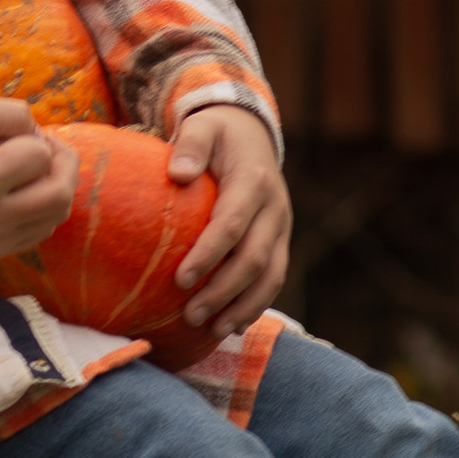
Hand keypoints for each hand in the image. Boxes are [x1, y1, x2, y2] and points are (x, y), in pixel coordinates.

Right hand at [0, 99, 75, 262]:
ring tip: (30, 167)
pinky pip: (44, 228)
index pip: (41, 156)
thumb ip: (14, 113)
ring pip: (58, 213)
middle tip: (45, 146)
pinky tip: (24, 190)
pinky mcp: (0, 249)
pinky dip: (44, 206)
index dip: (32, 136)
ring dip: (56, 184)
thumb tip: (46, 139)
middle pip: (61, 195)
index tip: (6, 136)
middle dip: (63, 163)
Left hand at [165, 104, 291, 336]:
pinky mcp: (279, 241)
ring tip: (214, 331)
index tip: (180, 279)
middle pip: (253, 258)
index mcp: (253, 181)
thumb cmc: (217, 133)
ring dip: (244, 307)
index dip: (208, 254)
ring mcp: (281, 227)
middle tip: (189, 315)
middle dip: (223, 291)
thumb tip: (177, 173)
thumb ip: (190, 145)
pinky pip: (274, 278)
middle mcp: (274, 208)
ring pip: (271, 275)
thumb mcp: (202, 126)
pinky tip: (232, 325)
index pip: (231, 225)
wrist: (251, 132)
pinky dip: (256, 304)